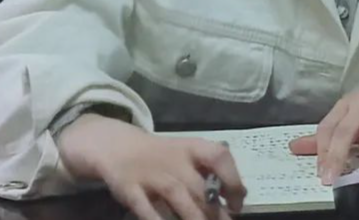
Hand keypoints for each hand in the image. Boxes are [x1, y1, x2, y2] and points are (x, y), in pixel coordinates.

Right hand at [57, 114, 245, 219]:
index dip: (233, 180)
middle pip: (199, 186)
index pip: (219, 157)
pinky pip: (146, 209)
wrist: (119, 146)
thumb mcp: (187, 154)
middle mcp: (174, 160)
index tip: (237, 204)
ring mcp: (151, 175)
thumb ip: (209, 172)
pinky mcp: (130, 189)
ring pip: (177, 196)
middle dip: (214, 211)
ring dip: (193, 218)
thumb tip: (239, 195)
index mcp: (192, 148)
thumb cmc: (163, 156)